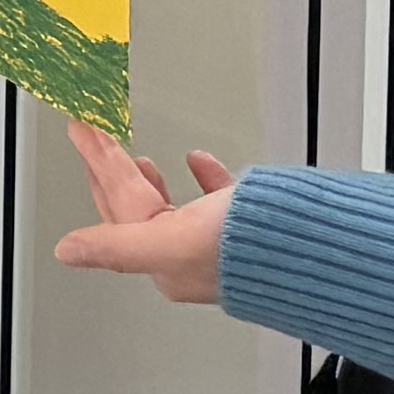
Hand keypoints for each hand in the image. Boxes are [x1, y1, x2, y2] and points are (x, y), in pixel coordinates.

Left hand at [58, 127, 238, 305]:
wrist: (326, 252)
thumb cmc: (256, 250)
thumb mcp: (174, 242)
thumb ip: (118, 245)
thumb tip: (67, 251)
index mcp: (167, 263)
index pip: (119, 205)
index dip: (98, 163)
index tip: (81, 130)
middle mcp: (189, 259)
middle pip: (136, 210)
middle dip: (112, 174)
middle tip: (92, 141)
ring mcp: (219, 244)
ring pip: (171, 209)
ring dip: (149, 183)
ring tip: (135, 159)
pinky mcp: (250, 232)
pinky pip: (217, 204)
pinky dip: (204, 181)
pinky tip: (200, 163)